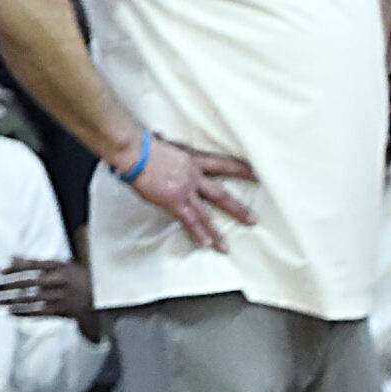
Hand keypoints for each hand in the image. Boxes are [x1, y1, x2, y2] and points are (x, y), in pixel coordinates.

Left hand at [0, 257, 98, 338]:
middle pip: (29, 282)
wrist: (104, 297)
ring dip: (12, 300)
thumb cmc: (80, 278)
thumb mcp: (62, 265)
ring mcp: (62, 296)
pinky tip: (12, 312)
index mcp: (60, 266)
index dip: (14, 268)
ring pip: (32, 298)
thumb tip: (12, 257)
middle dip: (8, 285)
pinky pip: (40, 313)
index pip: (32, 265)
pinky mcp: (63, 311)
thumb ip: (37, 262)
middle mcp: (60, 280)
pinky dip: (24, 313)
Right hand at [124, 133, 256, 251]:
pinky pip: (188, 221)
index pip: (223, 164)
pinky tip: (206, 244)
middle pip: (221, 195)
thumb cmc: (145, 145)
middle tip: (253, 220)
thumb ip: (174, 154)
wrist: (135, 152)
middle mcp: (194, 177)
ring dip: (216, 232)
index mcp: (194, 160)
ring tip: (226, 246)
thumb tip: (166, 147)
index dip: (240, 169)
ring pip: (206, 214)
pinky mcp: (173, 202)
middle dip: (238, 209)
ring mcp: (185, 191)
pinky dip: (197, 233)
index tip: (256, 174)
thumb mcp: (168, 145)